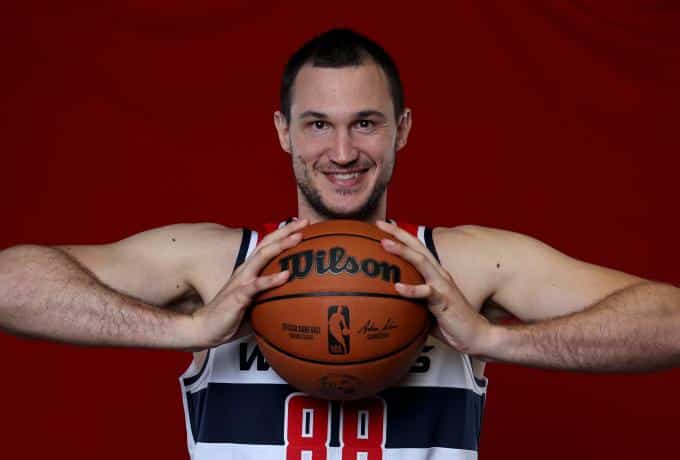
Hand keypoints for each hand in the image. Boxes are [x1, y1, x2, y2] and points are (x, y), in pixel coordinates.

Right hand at [187, 219, 307, 349]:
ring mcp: (241, 281)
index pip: (268, 245)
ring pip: (262, 257)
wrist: (206, 328)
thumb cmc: (232, 315)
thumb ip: (271, 294)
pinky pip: (256, 285)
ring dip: (281, 246)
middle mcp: (246, 270)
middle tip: (306, 221)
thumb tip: (295, 296)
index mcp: (250, 269)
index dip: (284, 232)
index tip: (303, 223)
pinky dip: (271, 279)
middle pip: (267, 243)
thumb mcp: (255, 301)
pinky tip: (286, 275)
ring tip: (298, 238)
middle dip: (286, 230)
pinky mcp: (238, 295)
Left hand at [376, 220, 492, 355]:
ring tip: (385, 245)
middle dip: (399, 234)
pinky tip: (398, 287)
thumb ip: (411, 298)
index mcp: (434, 273)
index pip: (417, 248)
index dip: (400, 235)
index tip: (382, 226)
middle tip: (379, 224)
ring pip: (422, 263)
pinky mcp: (444, 300)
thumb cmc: (449, 321)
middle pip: (418, 247)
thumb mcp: (425, 306)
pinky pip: (427, 292)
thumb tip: (386, 298)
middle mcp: (439, 274)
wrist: (475, 335)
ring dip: (403, 252)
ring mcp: (443, 285)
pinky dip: (412, 289)